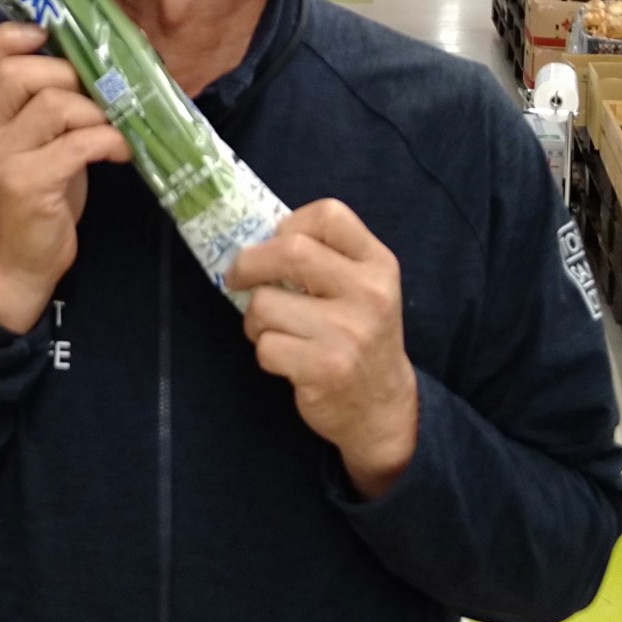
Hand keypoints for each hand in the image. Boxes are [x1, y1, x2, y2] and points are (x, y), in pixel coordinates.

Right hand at [0, 21, 130, 332]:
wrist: (14, 264)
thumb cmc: (32, 198)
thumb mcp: (26, 146)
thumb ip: (40, 107)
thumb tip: (93, 65)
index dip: (8, 37)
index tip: (46, 35)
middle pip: (19, 73)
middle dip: (69, 73)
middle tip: (97, 94)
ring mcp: (2, 159)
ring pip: (54, 104)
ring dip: (96, 110)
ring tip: (112, 126)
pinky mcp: (29, 185)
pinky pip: (78, 144)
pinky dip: (110, 140)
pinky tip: (121, 152)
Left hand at [226, 200, 419, 499]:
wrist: (383, 407)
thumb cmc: (357, 335)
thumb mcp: (361, 287)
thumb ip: (324, 257)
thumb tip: (254, 238)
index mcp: (378, 264)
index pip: (328, 215)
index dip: (289, 224)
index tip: (275, 243)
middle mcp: (369, 293)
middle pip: (289, 251)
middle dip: (248, 264)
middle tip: (238, 278)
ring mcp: (349, 332)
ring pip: (265, 304)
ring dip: (255, 319)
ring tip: (276, 331)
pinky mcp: (326, 368)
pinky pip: (266, 346)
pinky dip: (266, 352)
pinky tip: (288, 360)